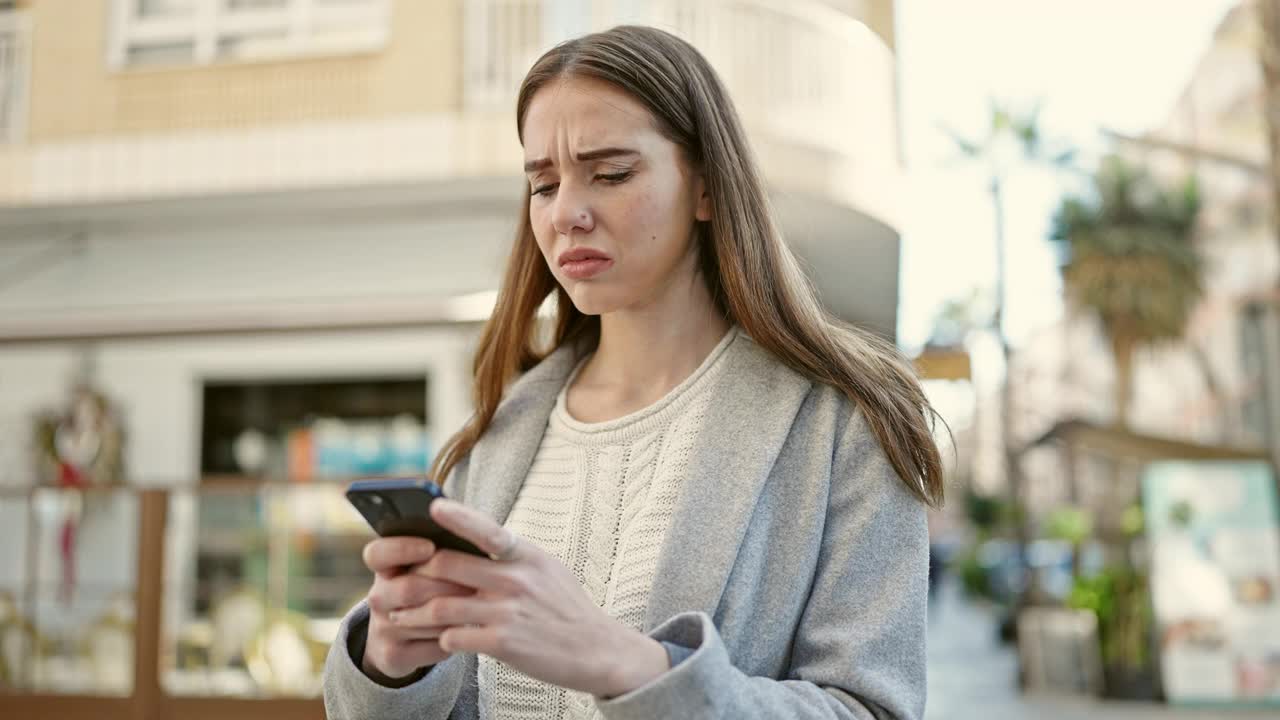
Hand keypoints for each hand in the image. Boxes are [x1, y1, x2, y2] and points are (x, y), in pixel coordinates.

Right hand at [360, 536, 475, 682]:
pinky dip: (456, 638)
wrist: (398, 641)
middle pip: (410, 588)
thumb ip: (439, 552)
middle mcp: (378, 597)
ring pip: (427, 620)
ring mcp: (383, 628)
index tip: (430, 547)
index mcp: (384, 569)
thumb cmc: (424, 590)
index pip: (377, 554)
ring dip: (457, 613)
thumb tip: (469, 534)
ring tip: (481, 605)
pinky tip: (468, 630)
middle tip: (477, 582)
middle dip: (448, 584)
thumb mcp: (422, 569)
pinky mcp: (394, 655)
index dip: (401, 549)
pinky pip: (434, 645)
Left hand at [386, 498, 670, 697]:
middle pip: (447, 567)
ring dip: (413, 613)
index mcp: (524, 555)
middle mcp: (515, 579)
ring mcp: (507, 611)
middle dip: (414, 574)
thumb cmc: (566, 607)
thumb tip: (474, 542)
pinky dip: (440, 640)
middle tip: (393, 579)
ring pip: (440, 607)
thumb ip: (511, 556)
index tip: (433, 508)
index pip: (486, 530)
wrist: (596, 650)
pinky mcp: (503, 643)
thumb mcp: (546, 568)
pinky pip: (454, 638)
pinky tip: (438, 641)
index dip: (458, 518)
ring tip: (397, 616)